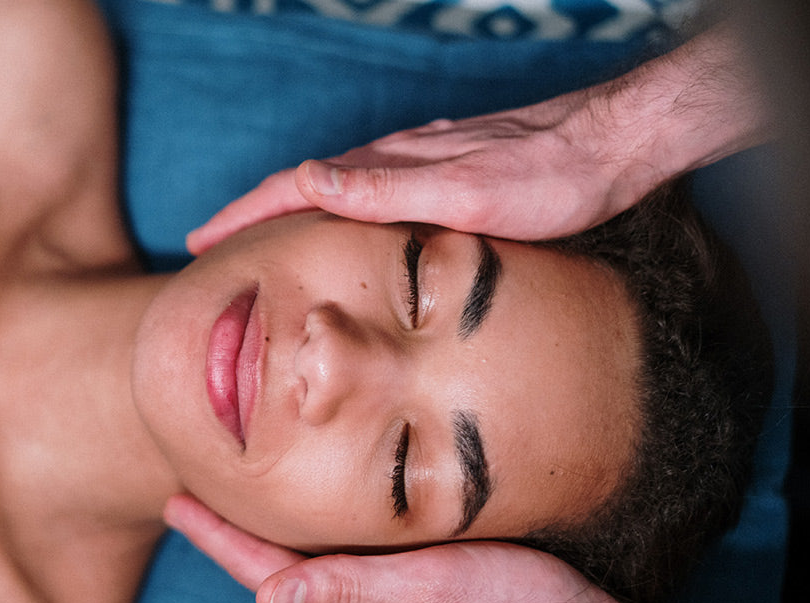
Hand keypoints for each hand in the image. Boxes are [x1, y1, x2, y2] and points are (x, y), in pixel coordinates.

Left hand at [163, 494, 651, 602]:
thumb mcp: (431, 591)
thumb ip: (351, 587)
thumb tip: (266, 598)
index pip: (264, 567)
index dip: (217, 535)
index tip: (175, 502)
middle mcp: (362, 602)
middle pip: (277, 561)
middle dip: (233, 529)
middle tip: (193, 490)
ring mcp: (390, 596)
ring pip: (311, 557)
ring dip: (271, 528)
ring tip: (242, 495)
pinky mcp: (422, 582)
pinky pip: (349, 555)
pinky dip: (320, 527)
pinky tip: (327, 509)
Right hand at [186, 27, 766, 254]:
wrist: (611, 147)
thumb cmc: (545, 178)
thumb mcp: (463, 192)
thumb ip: (382, 188)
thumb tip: (302, 181)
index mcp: (386, 167)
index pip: (291, 189)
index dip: (240, 217)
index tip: (198, 244)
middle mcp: (394, 161)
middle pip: (301, 188)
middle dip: (250, 216)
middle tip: (210, 248)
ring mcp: (417, 165)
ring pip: (333, 191)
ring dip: (287, 214)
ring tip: (260, 242)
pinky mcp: (442, 175)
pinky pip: (367, 194)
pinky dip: (334, 212)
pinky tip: (344, 228)